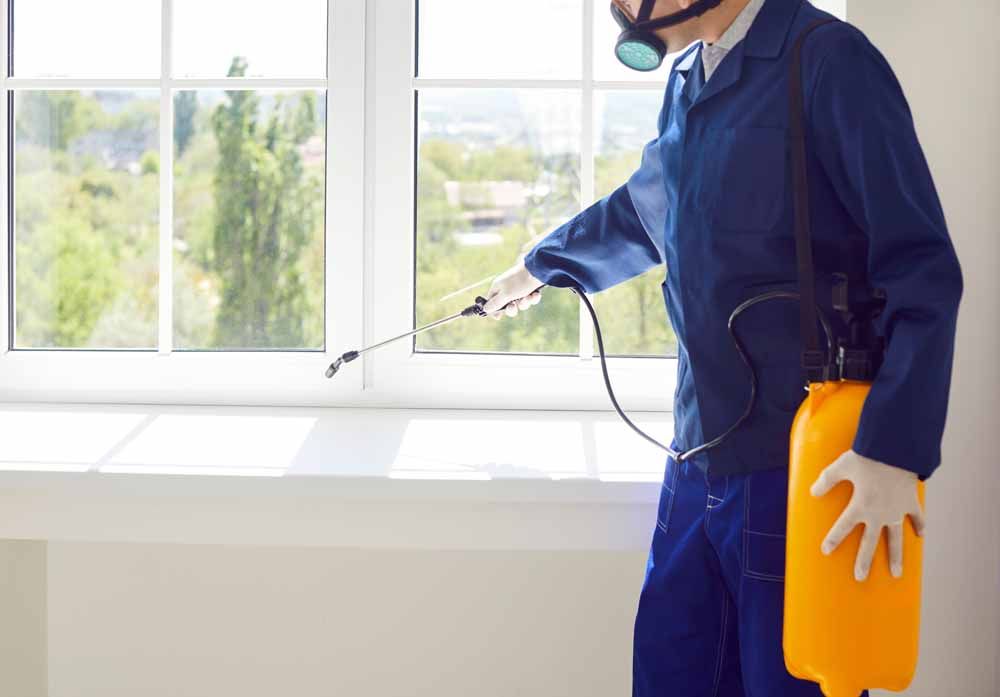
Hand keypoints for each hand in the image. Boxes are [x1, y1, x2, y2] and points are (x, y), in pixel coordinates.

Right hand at [482, 261, 543, 318]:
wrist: (538, 271)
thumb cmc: (519, 282)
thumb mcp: (505, 295)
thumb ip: (495, 304)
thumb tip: (485, 309)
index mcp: (498, 287)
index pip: (491, 301)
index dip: (494, 310)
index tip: (498, 317)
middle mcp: (507, 288)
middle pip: (507, 305)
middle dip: (512, 308)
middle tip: (513, 305)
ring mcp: (519, 288)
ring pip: (520, 304)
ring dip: (524, 303)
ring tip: (527, 297)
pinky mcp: (530, 288)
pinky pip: (530, 299)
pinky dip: (533, 298)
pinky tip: (535, 294)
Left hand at [810, 450, 924, 580]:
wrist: (897, 449)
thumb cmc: (867, 456)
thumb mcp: (841, 466)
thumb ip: (826, 480)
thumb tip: (812, 492)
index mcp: (860, 506)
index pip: (842, 527)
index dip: (833, 539)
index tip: (826, 551)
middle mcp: (878, 513)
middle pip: (869, 543)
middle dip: (864, 561)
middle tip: (860, 578)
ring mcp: (897, 510)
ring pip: (896, 540)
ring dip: (896, 557)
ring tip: (896, 574)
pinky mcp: (910, 502)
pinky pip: (916, 518)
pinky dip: (919, 526)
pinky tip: (920, 537)